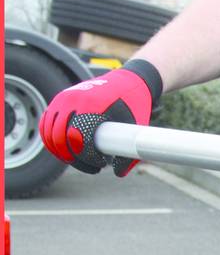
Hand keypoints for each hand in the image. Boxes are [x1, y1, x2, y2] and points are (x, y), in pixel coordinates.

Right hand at [38, 59, 162, 175]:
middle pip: (61, 137)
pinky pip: (46, 123)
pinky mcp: (60, 100)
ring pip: (49, 132)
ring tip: (80, 161)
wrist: (130, 80)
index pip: (77, 137)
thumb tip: (118, 173)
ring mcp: (63, 98)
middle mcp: (73, 99)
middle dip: (74, 158)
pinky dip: (51, 139)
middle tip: (93, 168)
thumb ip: (132, 150)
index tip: (101, 164)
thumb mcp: (138, 126)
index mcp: (92, 104)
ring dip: (60, 151)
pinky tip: (65, 152)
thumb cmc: (136, 104)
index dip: (86, 156)